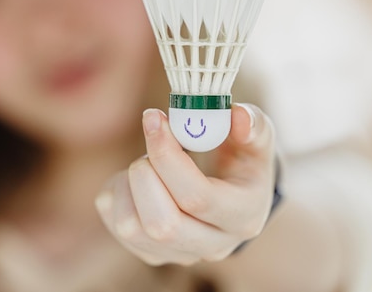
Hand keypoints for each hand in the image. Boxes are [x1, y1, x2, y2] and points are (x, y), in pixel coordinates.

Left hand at [95, 104, 276, 265]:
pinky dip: (116, 193)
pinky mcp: (151, 253)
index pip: (198, 197)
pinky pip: (115, 224)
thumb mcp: (256, 139)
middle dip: (144, 175)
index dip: (167, 156)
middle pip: (162, 225)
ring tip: (145, 162)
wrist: (231, 193)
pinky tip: (137, 179)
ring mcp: (180, 254)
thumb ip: (252, 125)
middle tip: (148, 144)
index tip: (153, 117)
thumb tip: (238, 116)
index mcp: (244, 217)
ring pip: (130, 228)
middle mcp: (214, 246)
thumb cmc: (242, 159)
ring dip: (127, 184)